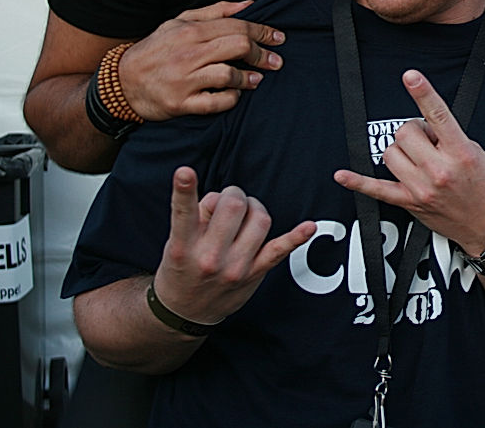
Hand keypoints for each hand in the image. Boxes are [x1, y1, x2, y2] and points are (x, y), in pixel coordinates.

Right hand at [118, 1, 284, 119]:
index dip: (263, 32)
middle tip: (274, 61)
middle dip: (262, 53)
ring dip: (248, 78)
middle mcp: (187, 54)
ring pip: (228, 74)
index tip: (279, 38)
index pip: (236, 27)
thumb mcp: (179, 22)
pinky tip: (235, 95)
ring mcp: (184, 79)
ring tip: (256, 79)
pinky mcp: (180, 103)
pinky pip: (215, 102)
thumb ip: (216, 12)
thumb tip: (249, 4)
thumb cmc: (157, 50)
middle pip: (238, 47)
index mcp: (190, 31)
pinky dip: (231, 98)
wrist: (121, 82)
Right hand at [153, 167, 314, 324]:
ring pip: (259, 220)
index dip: (184, 191)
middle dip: (234, 194)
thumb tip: (223, 197)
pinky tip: (309, 227)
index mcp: (182, 246)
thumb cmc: (181, 267)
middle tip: (229, 199)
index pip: (183, 213)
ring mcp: (235, 267)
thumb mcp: (174, 241)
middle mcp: (209, 257)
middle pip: (233, 207)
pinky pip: (278, 251)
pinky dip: (295, 238)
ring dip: (254, 207)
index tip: (185, 172)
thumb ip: (196, 215)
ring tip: (244, 213)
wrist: (185, 312)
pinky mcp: (254, 274)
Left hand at [333, 70, 484, 255]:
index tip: (411, 76)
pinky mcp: (410, 202)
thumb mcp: (478, 154)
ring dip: (401, 149)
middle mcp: (439, 170)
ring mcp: (421, 187)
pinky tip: (343, 174)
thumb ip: (451, 137)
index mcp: (460, 153)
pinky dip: (358, 182)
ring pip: (390, 152)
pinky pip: (377, 189)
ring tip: (418, 157)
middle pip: (406, 132)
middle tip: (429, 141)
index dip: (423, 93)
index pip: (438, 115)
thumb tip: (428, 127)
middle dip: (415, 131)